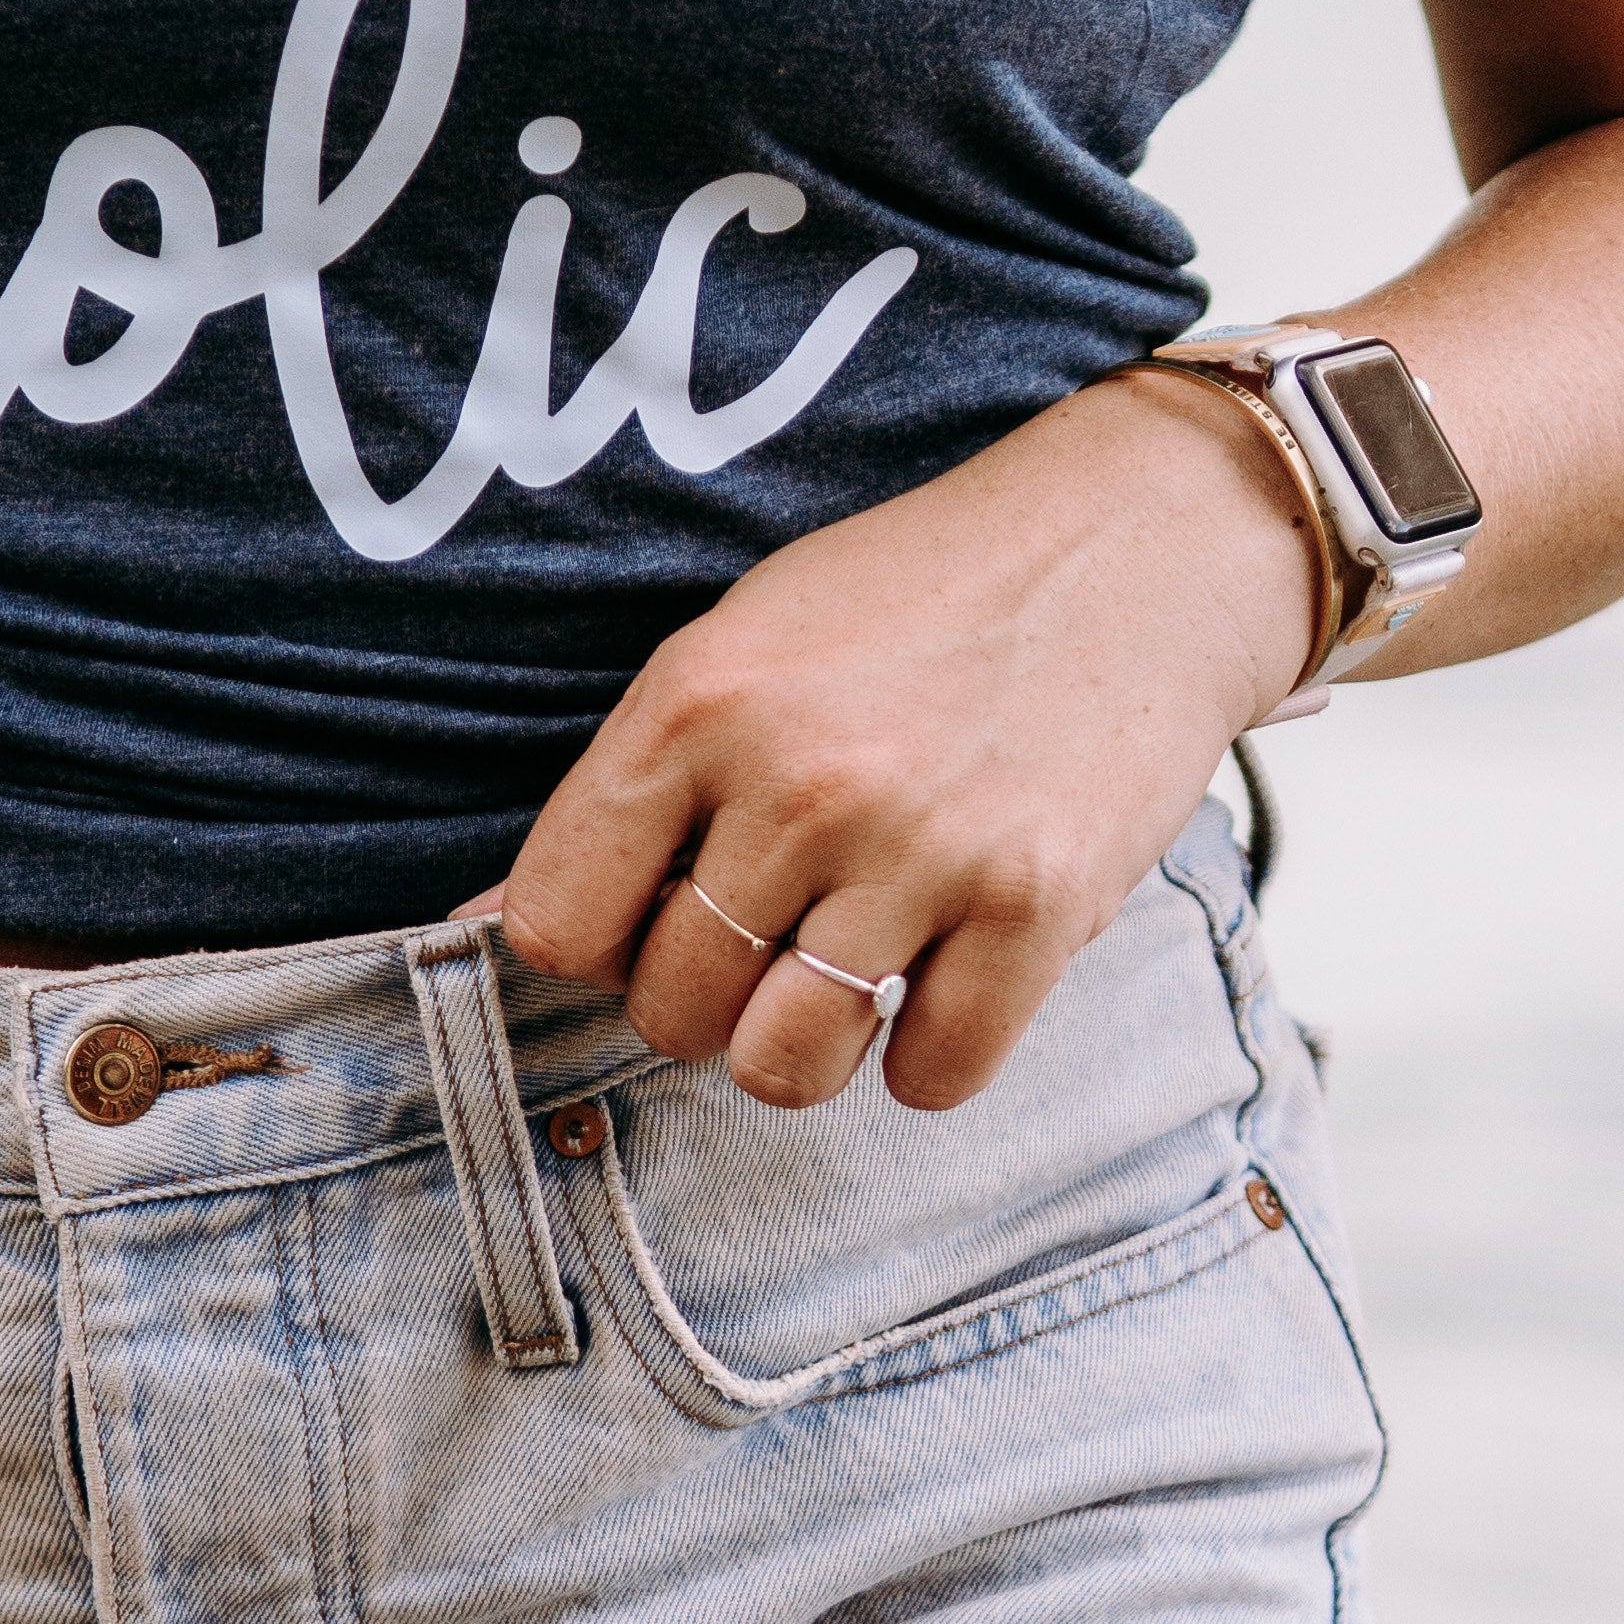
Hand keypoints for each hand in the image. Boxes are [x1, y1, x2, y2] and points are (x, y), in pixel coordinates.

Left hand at [494, 376, 1321, 1112]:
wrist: (1136, 547)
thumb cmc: (921, 600)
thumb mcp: (744, 646)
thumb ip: (633, 789)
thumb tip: (487, 925)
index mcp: (698, 703)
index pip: (558, 919)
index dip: (596, 941)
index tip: (649, 918)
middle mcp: (799, 783)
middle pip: (669, 1006)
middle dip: (707, 997)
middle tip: (770, 936)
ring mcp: (921, 851)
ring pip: (783, 1066)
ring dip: (805, 1047)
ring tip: (842, 978)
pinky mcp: (1036, 907)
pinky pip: (932, 1076)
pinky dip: (931, 1056)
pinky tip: (945, 979)